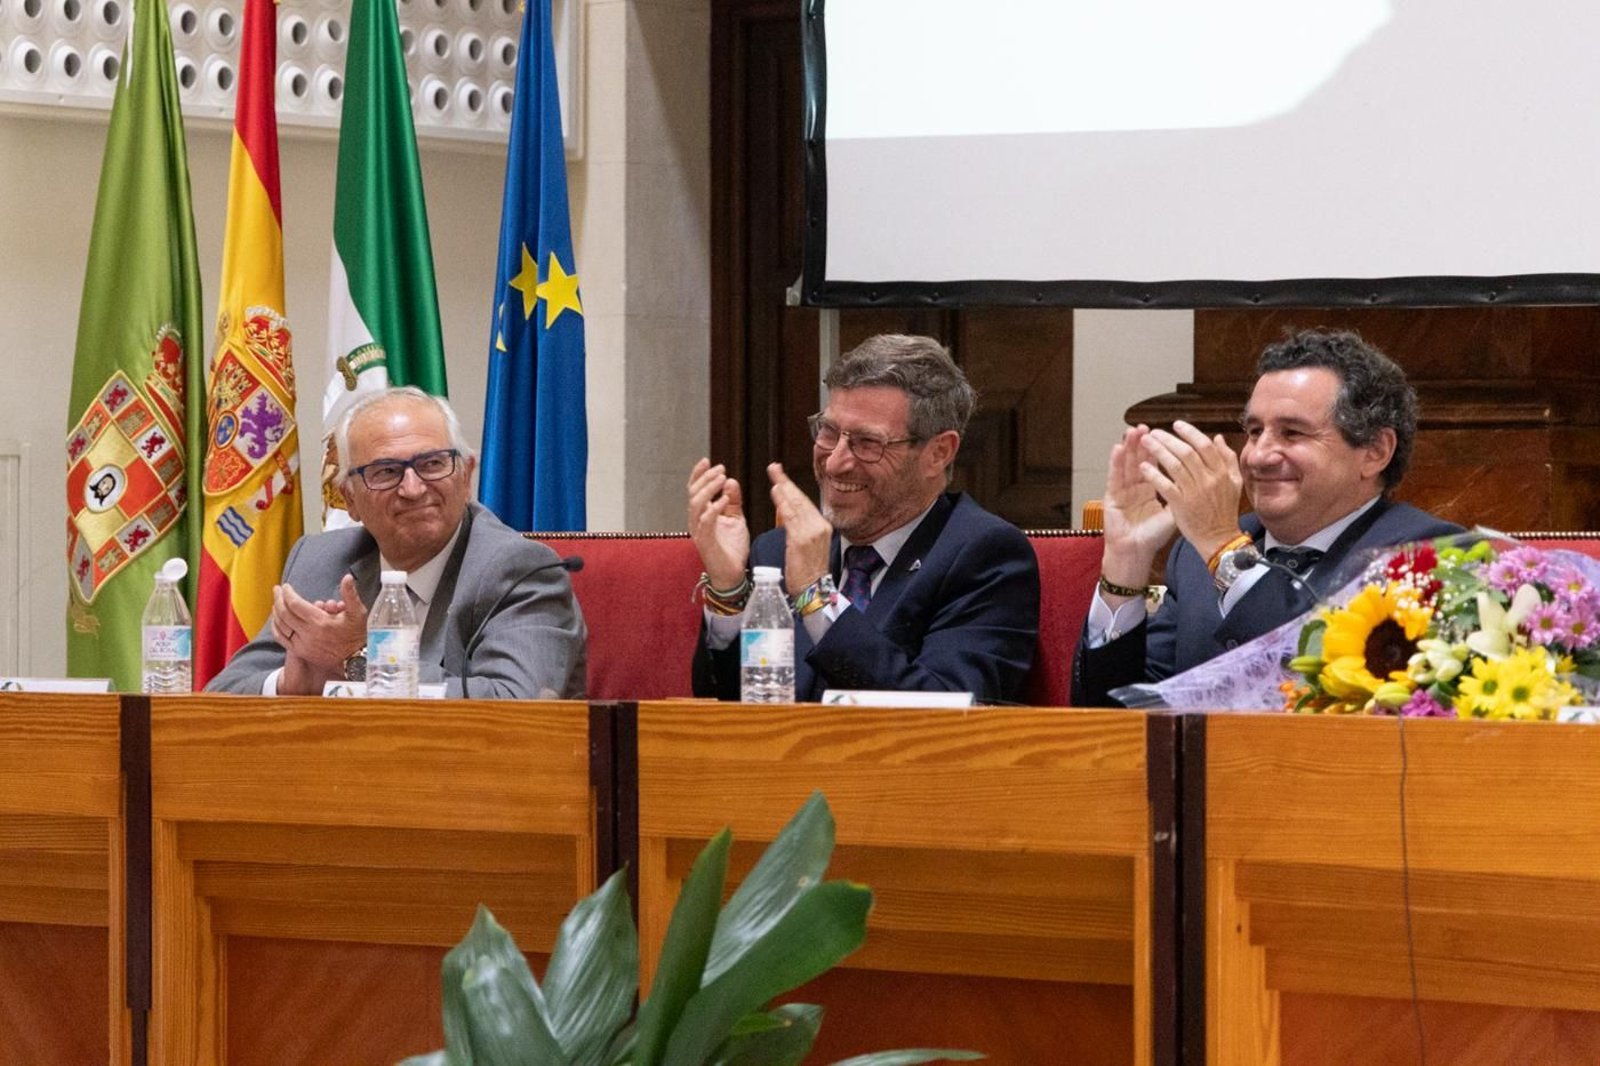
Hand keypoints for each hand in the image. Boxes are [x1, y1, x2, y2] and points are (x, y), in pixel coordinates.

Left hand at [272, 575, 367, 694]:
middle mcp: (308, 634)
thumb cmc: (358, 634)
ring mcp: (303, 644)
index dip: (288, 593)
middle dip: (278, 599)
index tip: (286, 586)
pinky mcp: (301, 652)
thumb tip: (347, 577)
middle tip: (277, 590)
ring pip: (281, 626)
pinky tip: (276, 620)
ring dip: (276, 612)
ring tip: (276, 602)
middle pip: (284, 613)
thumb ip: (350, 594)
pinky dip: (276, 628)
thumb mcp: (358, 612)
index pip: (295, 604)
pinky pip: (282, 639)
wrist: (356, 659)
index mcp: (320, 622)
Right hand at [687, 458, 750, 589]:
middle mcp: (696, 522)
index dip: (698, 474)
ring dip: (709, 489)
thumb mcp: (735, 518)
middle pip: (693, 494)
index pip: (695, 490)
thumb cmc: (732, 548)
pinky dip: (714, 507)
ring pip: (696, 504)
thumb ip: (732, 500)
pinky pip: (706, 521)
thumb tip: (730, 480)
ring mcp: (699, 532)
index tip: (707, 460)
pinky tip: (724, 499)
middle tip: (720, 469)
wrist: (733, 574)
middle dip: (705, 478)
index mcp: (701, 515)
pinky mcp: (705, 542)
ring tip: (722, 478)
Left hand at [768, 463, 830, 595]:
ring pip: (796, 505)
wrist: (812, 590)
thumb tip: (790, 513)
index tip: (782, 477)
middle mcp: (820, 526)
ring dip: (783, 488)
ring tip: (774, 476)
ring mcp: (812, 532)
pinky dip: (783, 503)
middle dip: (786, 482)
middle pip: (801, 499)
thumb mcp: (808, 546)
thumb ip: (800, 529)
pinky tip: (776, 492)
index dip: (793, 488)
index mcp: (823, 527)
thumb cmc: (807, 571)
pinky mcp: (802, 539)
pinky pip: (790, 517)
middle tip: (774, 468)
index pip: (806, 503)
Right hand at [1100, 425, 1177, 589]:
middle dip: (1145, 443)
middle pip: (1141, 460)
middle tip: (1148, 427)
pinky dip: (1116, 462)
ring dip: (1130, 447)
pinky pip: (1114, 477)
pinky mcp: (1112, 497)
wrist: (1136, 553)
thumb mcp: (1174, 512)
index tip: (1168, 434)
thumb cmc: (1154, 536)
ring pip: (1127, 464)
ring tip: (1134, 431)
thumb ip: (1184, 493)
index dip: (1162, 449)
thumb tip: (1203, 477)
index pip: (1158, 464)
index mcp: (1152, 488)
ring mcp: (1123, 490)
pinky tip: (1118, 448)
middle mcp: (1137, 486)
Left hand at [1138, 420, 1243, 561]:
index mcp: (1222, 473)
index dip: (1189, 432)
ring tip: (1145, 442)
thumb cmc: (1225, 511)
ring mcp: (1195, 492)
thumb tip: (1218, 438)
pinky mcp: (1181, 505)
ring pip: (1174, 465)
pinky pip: (1165, 486)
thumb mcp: (1234, 483)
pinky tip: (1143, 466)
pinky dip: (1153, 475)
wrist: (1219, 539)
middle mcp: (1209, 480)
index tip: (1176, 425)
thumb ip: (1227, 459)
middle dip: (1168, 439)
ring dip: (1158, 451)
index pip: (1204, 445)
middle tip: (1154, 432)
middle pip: (1186, 452)